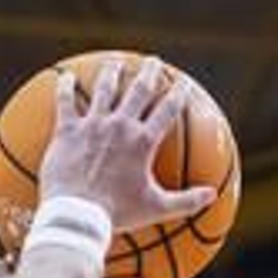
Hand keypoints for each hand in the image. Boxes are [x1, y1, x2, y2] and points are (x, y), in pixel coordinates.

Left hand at [39, 53, 216, 232]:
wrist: (78, 216)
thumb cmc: (116, 214)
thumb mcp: (155, 208)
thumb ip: (185, 201)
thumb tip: (211, 196)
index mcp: (143, 141)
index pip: (167, 109)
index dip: (178, 93)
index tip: (183, 82)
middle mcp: (120, 125)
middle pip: (139, 89)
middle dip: (149, 72)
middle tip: (154, 62)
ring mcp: (93, 125)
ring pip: (105, 89)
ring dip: (112, 72)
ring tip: (115, 63)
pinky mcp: (68, 131)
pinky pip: (65, 102)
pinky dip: (65, 87)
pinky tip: (66, 76)